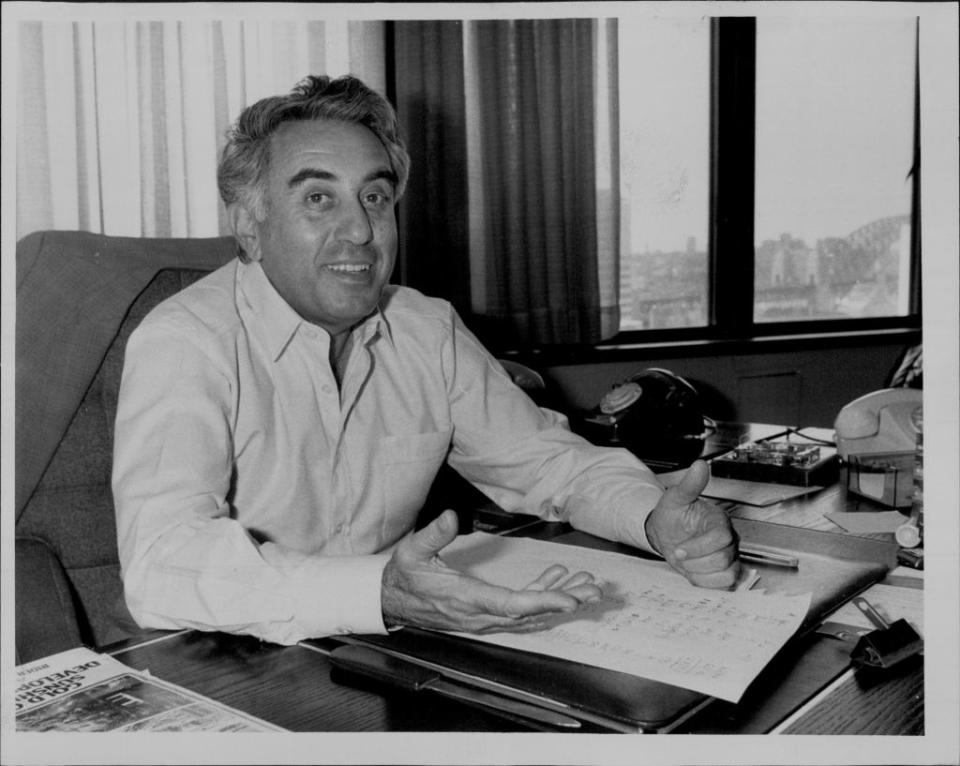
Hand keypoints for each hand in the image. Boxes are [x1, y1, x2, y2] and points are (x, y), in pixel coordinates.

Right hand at [381, 510, 602, 632]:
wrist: (391, 601)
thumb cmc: (404, 577)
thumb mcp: (411, 553)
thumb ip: (432, 535)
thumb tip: (451, 516)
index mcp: (466, 599)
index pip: (511, 606)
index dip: (542, 602)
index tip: (570, 600)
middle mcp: (480, 615)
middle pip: (531, 613)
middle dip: (565, 602)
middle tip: (594, 591)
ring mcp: (485, 617)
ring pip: (531, 613)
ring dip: (560, 599)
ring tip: (587, 585)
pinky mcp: (487, 613)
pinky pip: (522, 608)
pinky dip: (543, 593)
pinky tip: (558, 577)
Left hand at [643, 460, 739, 588]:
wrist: (665, 533)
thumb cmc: (672, 516)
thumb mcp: (675, 499)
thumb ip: (689, 484)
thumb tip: (699, 466)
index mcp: (719, 521)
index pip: (720, 538)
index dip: (698, 547)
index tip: (678, 550)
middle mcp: (728, 539)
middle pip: (723, 559)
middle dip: (695, 562)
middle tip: (679, 555)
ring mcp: (728, 556)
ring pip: (727, 574)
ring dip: (700, 573)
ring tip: (687, 563)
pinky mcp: (724, 571)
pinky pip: (726, 584)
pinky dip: (707, 582)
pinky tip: (694, 572)